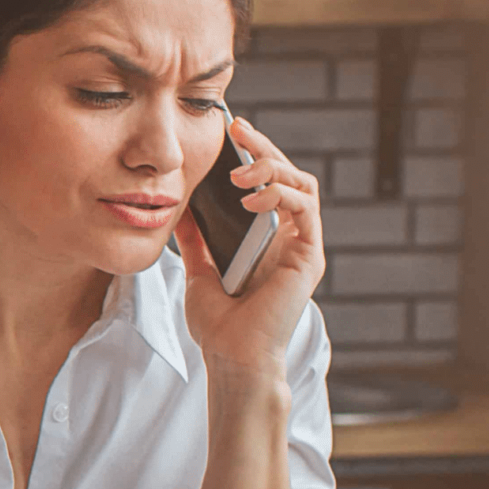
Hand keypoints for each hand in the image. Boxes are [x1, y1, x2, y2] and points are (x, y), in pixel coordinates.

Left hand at [178, 115, 326, 380]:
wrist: (231, 359)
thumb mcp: (198, 272)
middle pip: (290, 176)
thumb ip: (194, 242)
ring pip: (303, 185)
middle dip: (265, 148)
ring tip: (239, 173)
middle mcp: (291, 239)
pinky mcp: (310, 257)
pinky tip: (252, 198)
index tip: (233, 131)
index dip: (256, 154)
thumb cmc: (219, 326)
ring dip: (272, 168)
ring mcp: (304, 247)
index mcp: (269, 240)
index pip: (271, 183)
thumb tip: (178, 210)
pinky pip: (305, 210)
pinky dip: (281, 195)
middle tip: (240, 130)